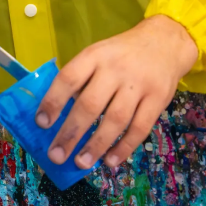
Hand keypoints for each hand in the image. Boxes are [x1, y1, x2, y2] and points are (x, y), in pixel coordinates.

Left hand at [35, 15, 198, 170]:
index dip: (53, 101)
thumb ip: (81, 80)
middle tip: (56, 155)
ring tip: (81, 163)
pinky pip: (139, 128)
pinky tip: (110, 161)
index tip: (41, 123)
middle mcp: (115, 69)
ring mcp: (138, 85)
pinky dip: (124, 148)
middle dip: (71, 133)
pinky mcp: (158, 99)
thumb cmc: (121, 54)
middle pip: (90, 104)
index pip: (69, 78)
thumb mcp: (98, 54)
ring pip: (115, 120)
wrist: (164, 42)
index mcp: (94, 56)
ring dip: (96, 145)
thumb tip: (59, 115)